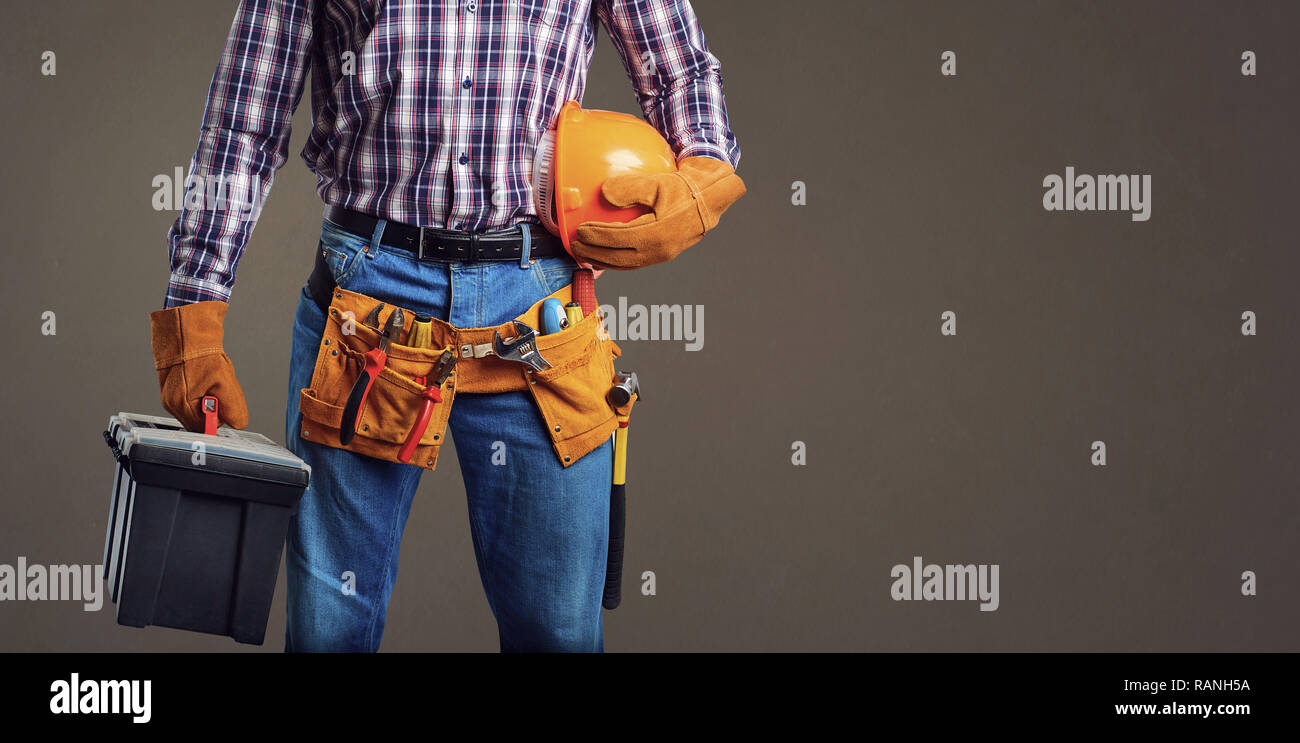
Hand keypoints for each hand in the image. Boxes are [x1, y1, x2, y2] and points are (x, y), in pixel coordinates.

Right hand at [149, 300, 249, 431]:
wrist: (185, 332)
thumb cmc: (201, 354)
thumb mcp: (225, 382)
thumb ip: (233, 408)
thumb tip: (238, 424)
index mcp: (180, 405)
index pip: (205, 429)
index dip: (219, 418)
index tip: (224, 404)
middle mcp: (172, 405)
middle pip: (200, 420)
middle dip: (214, 407)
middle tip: (218, 387)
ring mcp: (170, 397)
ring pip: (198, 409)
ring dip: (209, 398)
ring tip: (211, 380)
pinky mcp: (173, 389)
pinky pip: (193, 399)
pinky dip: (203, 392)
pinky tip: (205, 378)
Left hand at [571, 156, 745, 270]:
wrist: (710, 199)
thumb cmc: (685, 188)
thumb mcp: (657, 182)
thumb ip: (629, 187)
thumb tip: (604, 192)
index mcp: (657, 233)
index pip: (618, 239)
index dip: (596, 236)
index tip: (579, 231)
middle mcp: (659, 250)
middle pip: (618, 258)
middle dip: (593, 254)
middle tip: (575, 247)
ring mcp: (661, 256)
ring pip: (626, 264)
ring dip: (603, 262)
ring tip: (585, 256)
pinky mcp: (662, 255)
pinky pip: (635, 262)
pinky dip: (617, 261)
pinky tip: (605, 255)